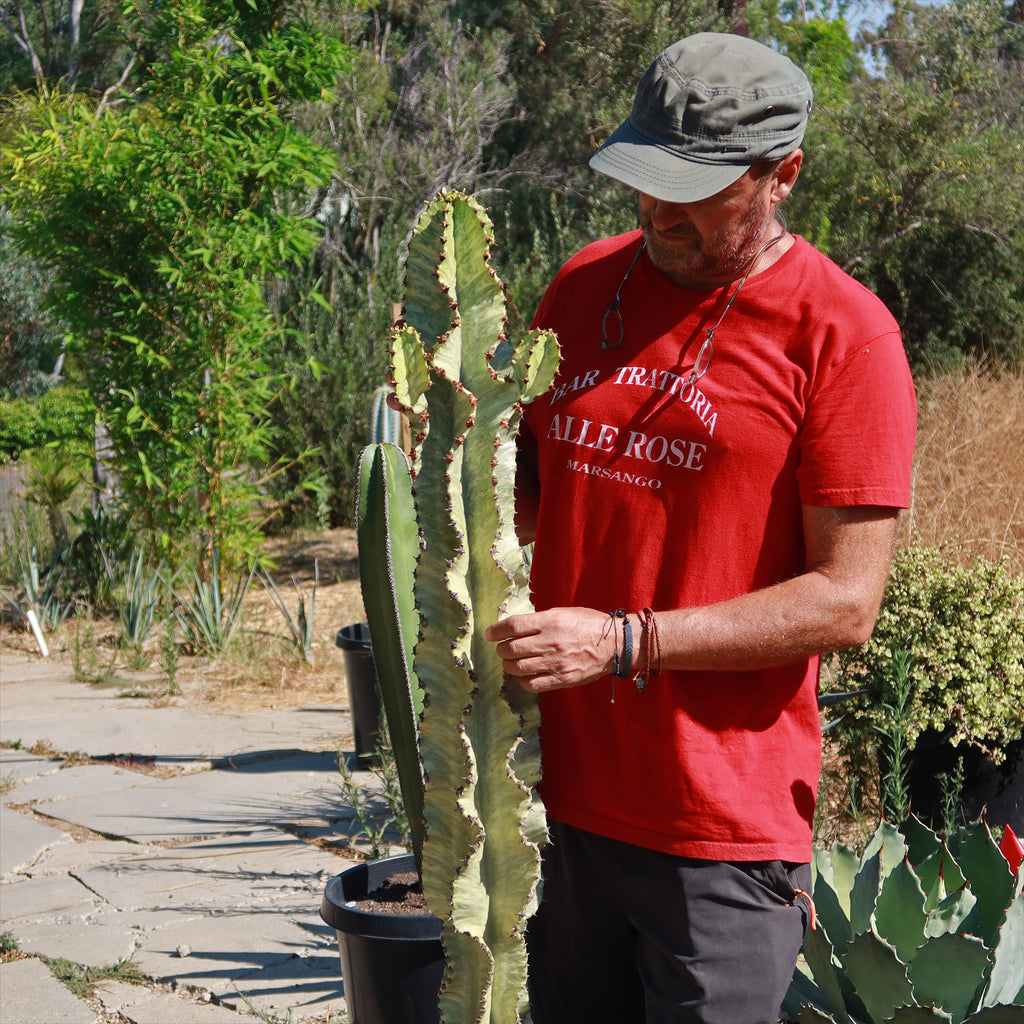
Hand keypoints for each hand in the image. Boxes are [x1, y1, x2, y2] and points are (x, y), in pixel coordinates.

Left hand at [484, 608, 615, 692]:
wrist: (614, 644)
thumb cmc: (588, 624)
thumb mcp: (563, 613)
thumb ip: (539, 620)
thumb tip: (514, 628)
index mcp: (550, 622)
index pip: (513, 626)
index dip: (496, 631)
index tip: (489, 634)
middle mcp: (550, 642)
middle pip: (510, 649)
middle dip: (501, 650)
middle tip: (503, 649)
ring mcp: (556, 663)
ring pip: (517, 668)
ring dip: (509, 665)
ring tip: (512, 662)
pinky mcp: (562, 679)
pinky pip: (532, 684)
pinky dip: (523, 680)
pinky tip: (525, 675)